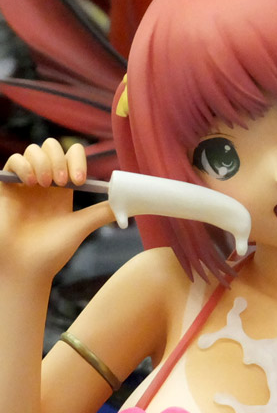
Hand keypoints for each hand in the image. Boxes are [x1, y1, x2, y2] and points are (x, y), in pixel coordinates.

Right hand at [0, 139, 112, 281]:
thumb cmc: (52, 251)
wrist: (27, 266)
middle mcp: (45, 181)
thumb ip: (101, 212)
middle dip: (60, 158)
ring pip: (34, 149)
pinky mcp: (7, 185)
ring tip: (44, 184)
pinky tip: (29, 183)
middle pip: (52, 146)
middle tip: (62, 182)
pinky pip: (14, 160)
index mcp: (64, 188)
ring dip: (43, 162)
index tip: (80, 181)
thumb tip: (127, 203)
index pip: (72, 155)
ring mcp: (25, 182)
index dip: (78, 160)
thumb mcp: (80, 227)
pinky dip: (24, 165)